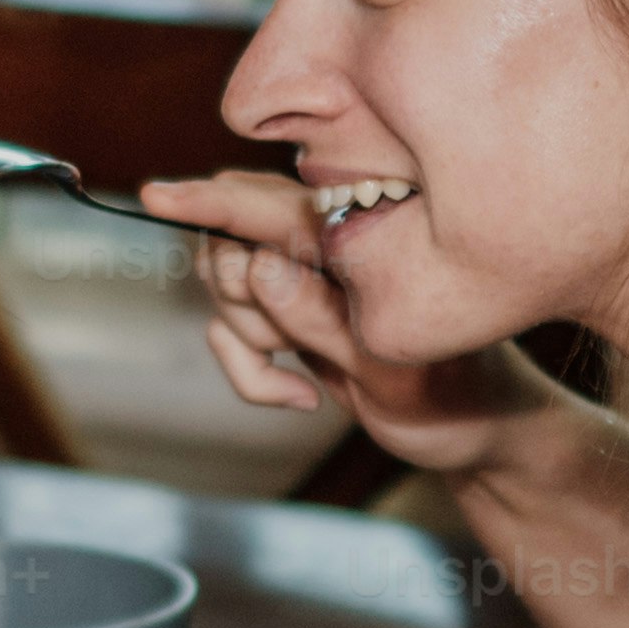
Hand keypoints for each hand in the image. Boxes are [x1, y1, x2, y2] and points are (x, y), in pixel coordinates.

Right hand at [135, 169, 539, 475]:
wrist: (471, 432)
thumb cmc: (451, 394)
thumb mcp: (390, 369)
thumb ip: (321, 318)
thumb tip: (259, 266)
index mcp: (355, 239)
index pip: (267, 210)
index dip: (209, 203)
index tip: (157, 196)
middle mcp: (323, 245)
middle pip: (228, 243)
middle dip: (242, 305)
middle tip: (292, 352)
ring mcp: (302, 279)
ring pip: (224, 287)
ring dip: (249, 343)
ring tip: (308, 378)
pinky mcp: (289, 314)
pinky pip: (230, 331)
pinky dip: (250, 373)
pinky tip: (303, 398)